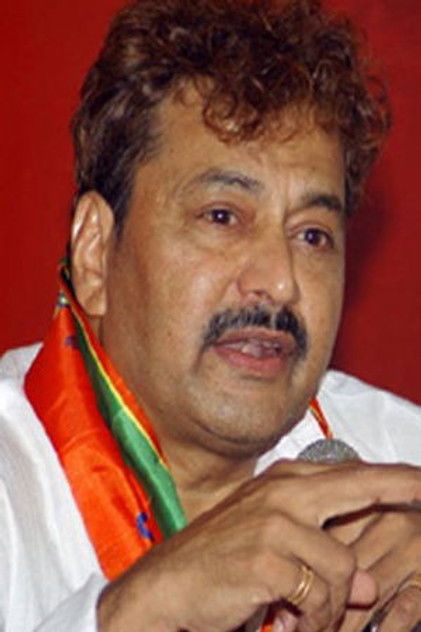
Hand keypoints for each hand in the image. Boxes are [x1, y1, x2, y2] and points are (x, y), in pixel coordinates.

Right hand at [97, 462, 420, 631]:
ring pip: (343, 567)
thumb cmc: (218, 559)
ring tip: (303, 616)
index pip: (349, 472)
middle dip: (402, 490)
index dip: (393, 476)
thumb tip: (364, 584)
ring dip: (332, 604)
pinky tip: (287, 621)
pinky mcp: (268, 558)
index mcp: (282, 481)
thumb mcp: (270, 544)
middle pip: (360, 487)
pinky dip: (311, 619)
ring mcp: (276, 521)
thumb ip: (318, 551)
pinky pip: (318, 597)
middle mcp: (283, 491)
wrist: (166, 585)